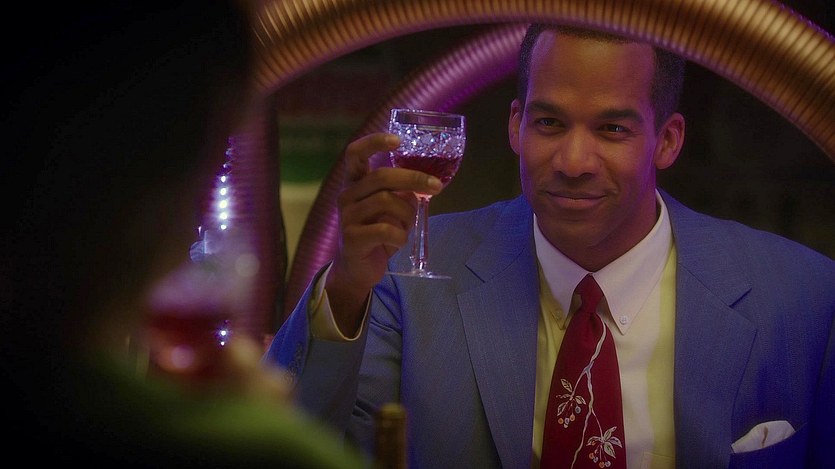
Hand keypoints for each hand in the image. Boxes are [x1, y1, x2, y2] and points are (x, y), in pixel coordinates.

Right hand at [326, 132, 441, 333]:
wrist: (356, 269)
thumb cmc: (376, 233)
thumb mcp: (389, 209)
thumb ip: (401, 193)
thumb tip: (428, 183)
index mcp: (354, 183)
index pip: (355, 153)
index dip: (374, 142)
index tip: (397, 140)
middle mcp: (346, 195)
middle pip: (381, 176)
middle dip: (413, 179)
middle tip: (436, 187)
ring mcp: (346, 217)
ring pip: (386, 202)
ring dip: (407, 214)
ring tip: (408, 225)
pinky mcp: (352, 239)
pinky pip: (386, 230)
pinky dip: (400, 236)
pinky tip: (398, 242)